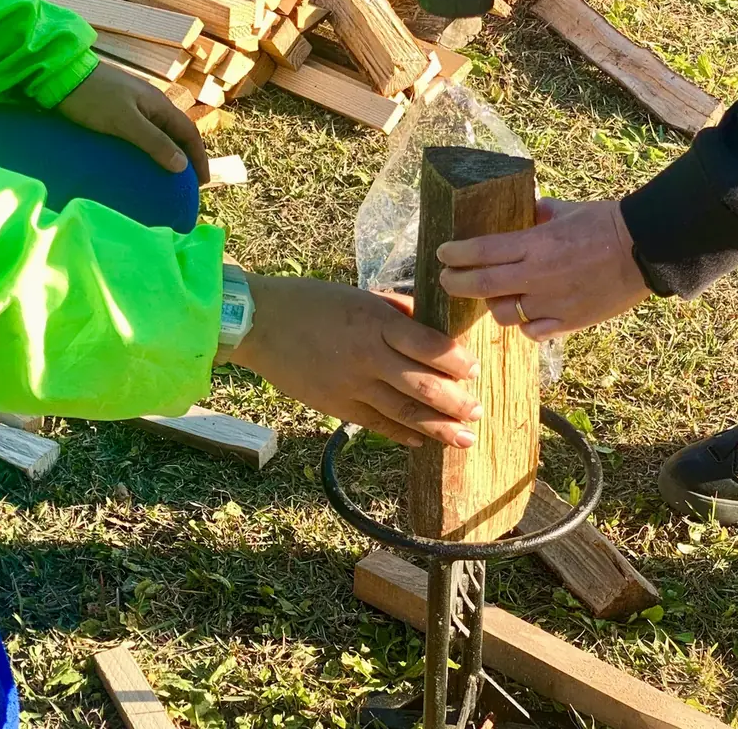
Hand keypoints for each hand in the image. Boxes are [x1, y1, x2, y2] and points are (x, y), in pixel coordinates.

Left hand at [57, 63, 209, 182]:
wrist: (60, 73)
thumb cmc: (94, 98)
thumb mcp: (126, 122)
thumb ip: (155, 142)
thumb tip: (182, 166)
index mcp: (159, 105)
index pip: (189, 133)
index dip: (199, 157)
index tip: (201, 182)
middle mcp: (152, 104)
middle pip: (178, 133)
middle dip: (187, 156)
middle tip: (188, 182)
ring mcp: (135, 105)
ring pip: (161, 132)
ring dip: (169, 152)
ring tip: (168, 174)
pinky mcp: (119, 109)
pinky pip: (145, 131)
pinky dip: (152, 147)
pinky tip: (144, 158)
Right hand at [230, 276, 482, 448]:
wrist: (259, 323)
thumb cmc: (312, 302)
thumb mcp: (360, 297)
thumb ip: (397, 312)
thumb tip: (431, 325)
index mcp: (375, 322)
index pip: (427, 345)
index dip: (455, 361)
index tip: (474, 369)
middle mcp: (366, 356)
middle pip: (421, 385)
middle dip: (455, 402)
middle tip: (478, 412)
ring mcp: (349, 385)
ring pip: (402, 411)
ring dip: (437, 428)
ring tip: (463, 438)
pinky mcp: (335, 405)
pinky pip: (375, 424)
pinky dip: (401, 433)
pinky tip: (421, 440)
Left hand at [437, 198, 650, 339]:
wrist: (647, 249)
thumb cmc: (606, 222)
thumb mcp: (566, 210)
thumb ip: (537, 214)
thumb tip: (522, 215)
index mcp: (535, 244)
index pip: (480, 251)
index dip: (455, 254)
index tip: (442, 254)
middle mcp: (537, 276)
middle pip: (480, 286)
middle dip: (454, 283)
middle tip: (445, 279)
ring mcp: (552, 303)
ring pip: (503, 314)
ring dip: (492, 304)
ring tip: (494, 296)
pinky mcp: (569, 322)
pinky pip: (532, 331)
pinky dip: (524, 324)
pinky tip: (526, 314)